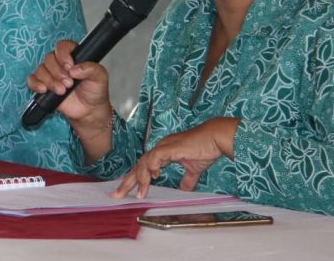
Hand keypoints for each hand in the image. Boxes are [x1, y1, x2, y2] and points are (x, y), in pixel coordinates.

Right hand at [26, 40, 111, 126]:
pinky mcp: (43, 85)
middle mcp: (60, 63)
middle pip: (49, 58)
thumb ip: (91, 68)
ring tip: (61, 91)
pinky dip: (35, 84)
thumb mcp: (100, 77)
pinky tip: (44, 90)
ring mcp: (50, 74)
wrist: (89, 111)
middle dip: (58, 72)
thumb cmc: (94, 91)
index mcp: (73, 56)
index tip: (69, 67)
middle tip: (69, 84)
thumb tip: (75, 69)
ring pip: (40, 69)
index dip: (63, 55)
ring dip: (50, 81)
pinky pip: (32, 79)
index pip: (62, 46)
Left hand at [111, 117, 239, 198]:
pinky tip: (151, 176)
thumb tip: (184, 191)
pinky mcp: (170, 147)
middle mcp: (160, 149)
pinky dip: (151, 166)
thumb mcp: (193, 169)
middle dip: (127, 181)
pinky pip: (156, 157)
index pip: (143, 167)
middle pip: (138, 165)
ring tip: (138, 193)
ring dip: (140, 178)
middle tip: (117, 195)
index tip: (126, 192)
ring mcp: (164, 147)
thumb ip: (187, 180)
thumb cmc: (205, 149)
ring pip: (144, 162)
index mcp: (163, 153)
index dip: (134, 179)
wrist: (215, 137)